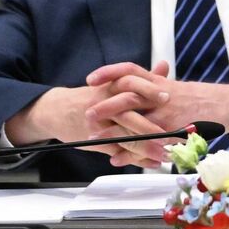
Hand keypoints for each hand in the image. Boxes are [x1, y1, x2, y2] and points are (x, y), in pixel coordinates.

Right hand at [4, 83, 165, 166]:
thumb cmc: (92, 96)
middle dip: (149, 125)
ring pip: (124, 136)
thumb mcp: (113, 83)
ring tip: (166, 153)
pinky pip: (119, 151)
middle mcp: (104, 105)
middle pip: (127, 114)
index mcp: (111, 87)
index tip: (167, 97)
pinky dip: (137, 158)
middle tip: (171, 133)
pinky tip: (153, 162)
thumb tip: (164, 66)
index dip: (149, 90)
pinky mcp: (97, 141)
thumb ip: (141, 78)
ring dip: (147, 147)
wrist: (57, 111)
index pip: (130, 84)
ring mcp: (99, 125)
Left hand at [85, 61, 228, 163]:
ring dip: (113, 132)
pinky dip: (130, 153)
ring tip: (94, 138)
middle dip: (106, 106)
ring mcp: (168, 114)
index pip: (130, 71)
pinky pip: (148, 144)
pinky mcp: (174, 132)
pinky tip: (116, 158)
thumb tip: (152, 71)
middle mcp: (162, 95)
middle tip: (88, 115)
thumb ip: (157, 81)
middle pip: (128, 96)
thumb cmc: (199, 97)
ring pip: (136, 123)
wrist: (226, 105)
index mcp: (159, 82)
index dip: (109, 73)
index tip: (91, 79)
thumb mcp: (176, 85)